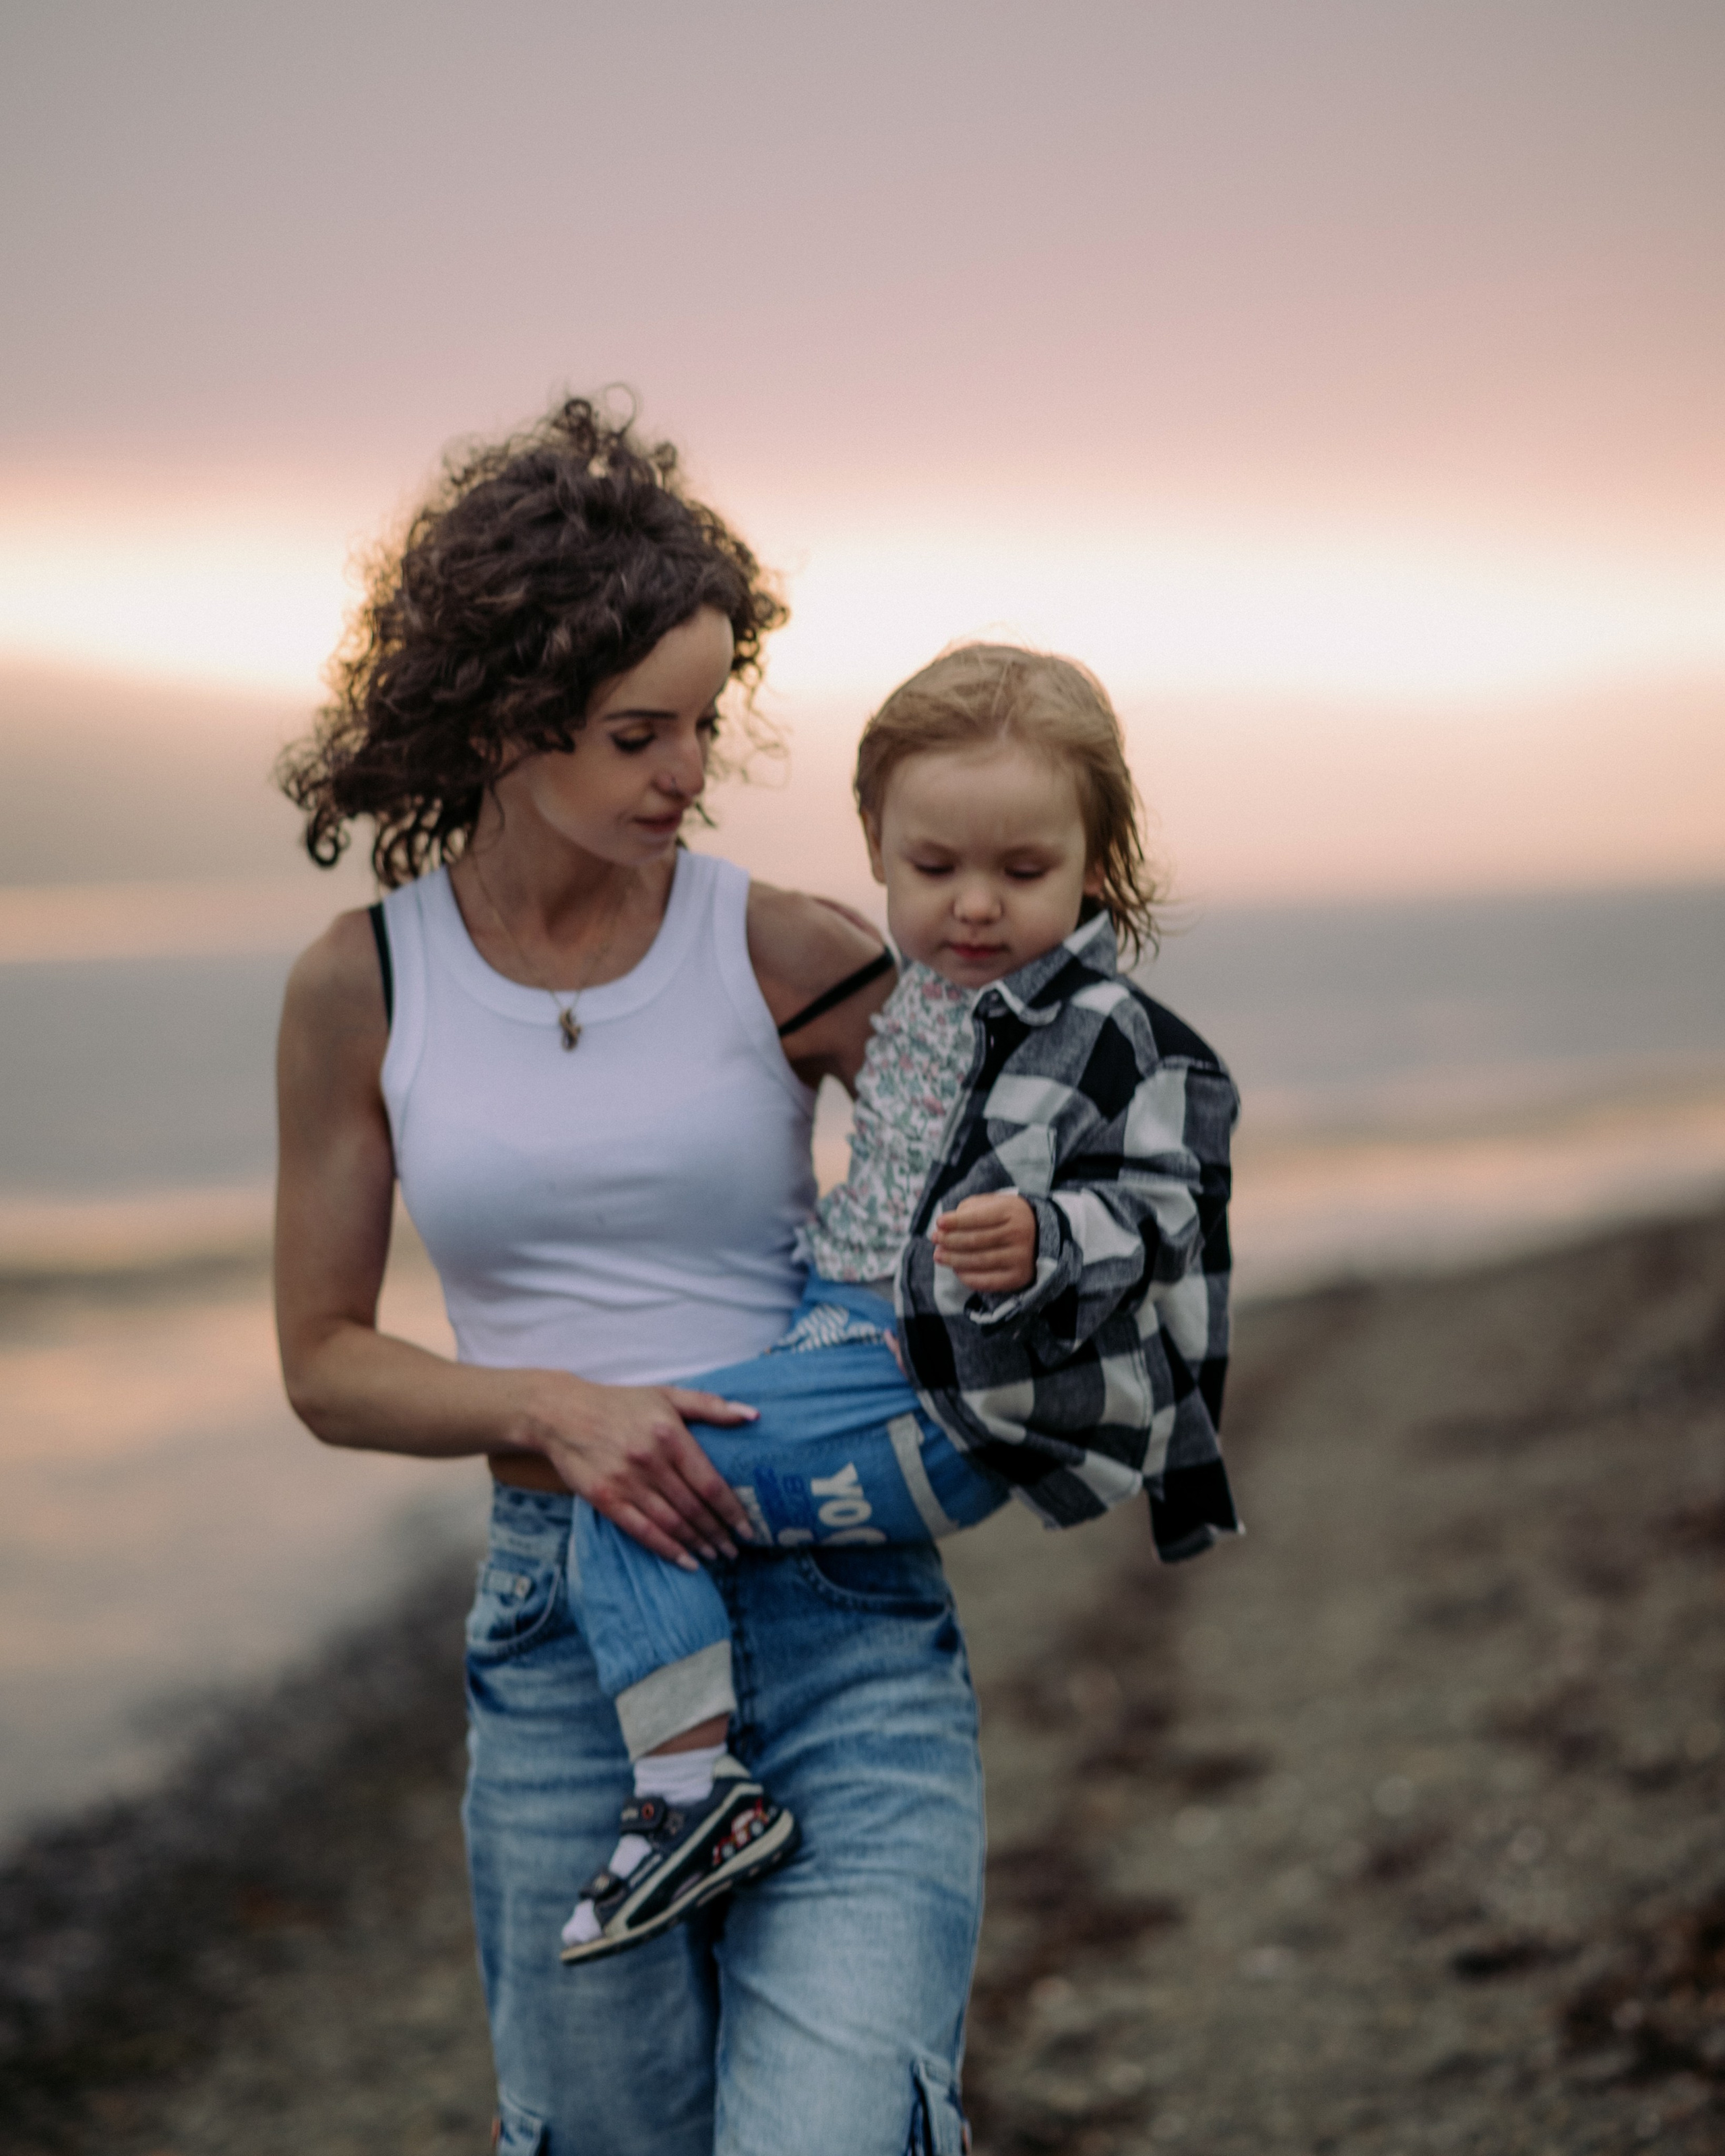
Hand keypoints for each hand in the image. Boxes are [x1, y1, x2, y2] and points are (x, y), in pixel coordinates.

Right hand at [524, 1379, 759, 1568]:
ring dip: (697, 1544)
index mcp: (669, 1434)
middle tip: (735, 1549)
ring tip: (715, 1555)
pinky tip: (686, 1562)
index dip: (732, 1511)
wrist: (562, 1413)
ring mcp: (626, 1482)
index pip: (710, 1483)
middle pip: (693, 1508)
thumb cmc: (621, 1404)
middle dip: (718, 1533)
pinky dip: (667, 1550)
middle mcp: (650, 1460)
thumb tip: (753, 1415)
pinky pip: (643, 1532)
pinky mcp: (605, 1498)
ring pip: (671, 1523)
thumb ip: (711, 1406)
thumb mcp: (666, 1395)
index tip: (748, 1528)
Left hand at [932, 1193, 1037, 1293]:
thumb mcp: (995, 1203)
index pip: (978, 1217)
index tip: (938, 1223)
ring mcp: (1020, 1257)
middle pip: (976, 1241)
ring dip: (954, 1260)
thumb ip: (972, 1208)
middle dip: (950, 1241)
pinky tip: (957, 1271)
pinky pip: (988, 1281)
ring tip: (939, 1256)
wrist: (1041, 1236)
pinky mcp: (1018, 1277)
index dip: (956, 1221)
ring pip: (979, 1261)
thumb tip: (946, 1225)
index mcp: (1011, 1211)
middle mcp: (1018, 1234)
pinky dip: (968, 1277)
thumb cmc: (1008, 1217)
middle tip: (934, 1240)